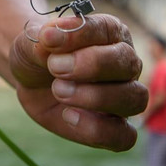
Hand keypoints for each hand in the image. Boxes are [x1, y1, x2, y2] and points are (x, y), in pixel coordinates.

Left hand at [9, 14, 146, 150]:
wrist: (31, 81)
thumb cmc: (39, 55)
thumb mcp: (32, 41)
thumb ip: (44, 38)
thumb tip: (50, 36)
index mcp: (109, 33)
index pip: (107, 29)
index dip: (80, 33)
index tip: (48, 38)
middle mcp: (124, 64)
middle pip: (128, 63)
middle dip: (91, 65)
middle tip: (55, 67)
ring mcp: (123, 97)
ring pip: (134, 99)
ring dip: (96, 97)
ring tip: (58, 90)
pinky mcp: (115, 127)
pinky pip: (124, 135)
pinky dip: (98, 128)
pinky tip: (68, 116)